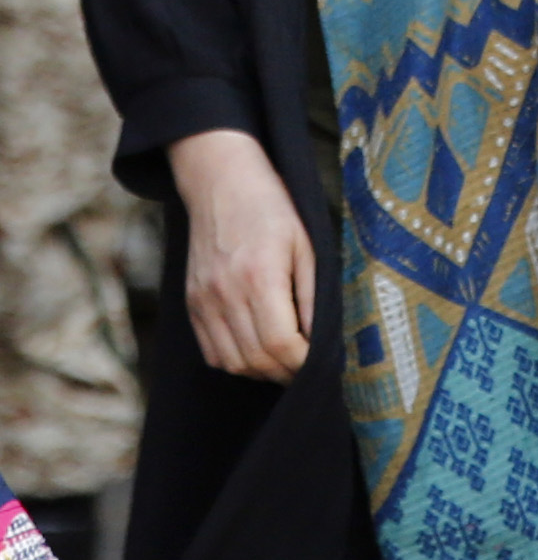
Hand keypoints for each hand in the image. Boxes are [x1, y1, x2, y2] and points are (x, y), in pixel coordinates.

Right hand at [168, 128, 314, 381]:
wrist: (221, 185)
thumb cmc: (273, 211)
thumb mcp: (307, 246)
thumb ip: (312, 296)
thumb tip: (321, 340)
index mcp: (258, 277)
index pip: (280, 343)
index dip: (303, 363)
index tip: (323, 363)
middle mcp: (224, 294)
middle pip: (254, 359)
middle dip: (286, 373)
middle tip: (310, 371)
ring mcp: (203, 301)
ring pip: (230, 362)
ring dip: (261, 372)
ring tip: (286, 363)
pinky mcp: (192, 304)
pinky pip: (211, 351)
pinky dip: (235, 361)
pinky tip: (258, 351)